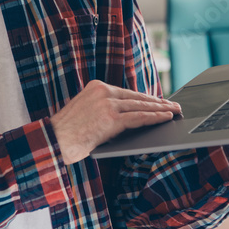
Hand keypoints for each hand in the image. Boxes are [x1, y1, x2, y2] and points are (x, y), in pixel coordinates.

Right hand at [50, 80, 181, 164]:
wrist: (54, 141)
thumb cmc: (67, 134)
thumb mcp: (85, 113)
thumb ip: (104, 110)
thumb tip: (128, 117)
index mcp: (95, 87)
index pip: (126, 93)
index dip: (145, 98)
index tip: (158, 101)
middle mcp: (102, 91)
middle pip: (136, 97)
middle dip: (157, 102)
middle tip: (173, 105)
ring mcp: (107, 103)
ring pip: (141, 106)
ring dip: (161, 109)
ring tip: (174, 111)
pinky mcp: (112, 118)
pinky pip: (138, 117)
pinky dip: (154, 118)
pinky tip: (165, 118)